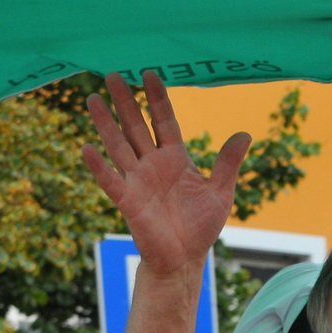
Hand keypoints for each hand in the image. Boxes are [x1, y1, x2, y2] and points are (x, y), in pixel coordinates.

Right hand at [81, 71, 250, 275]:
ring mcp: (138, 181)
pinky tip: (86, 148)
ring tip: (92, 99)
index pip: (164, 121)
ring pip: (118, 146)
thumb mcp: (221, 192)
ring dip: (105, 124)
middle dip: (125, 101)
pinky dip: (98, 166)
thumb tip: (245, 133)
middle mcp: (153, 165)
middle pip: (136, 126)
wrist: (185, 259)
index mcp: (175, 159)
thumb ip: (228, 163)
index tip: (149, 73)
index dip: (156, 98)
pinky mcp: (129, 201)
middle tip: (112, 74)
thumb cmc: (200, 227)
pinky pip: (111, 180)